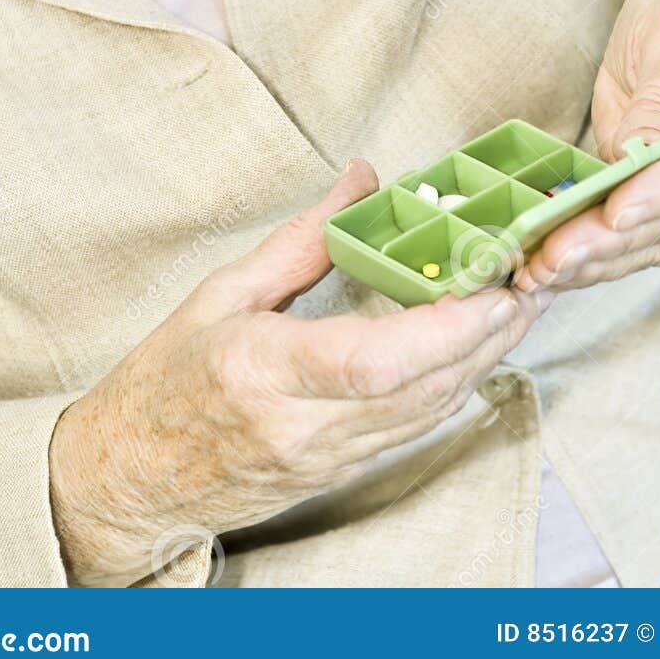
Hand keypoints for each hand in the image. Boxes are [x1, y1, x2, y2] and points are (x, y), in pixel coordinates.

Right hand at [49, 159, 551, 585]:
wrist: (131, 480)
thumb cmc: (165, 382)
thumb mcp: (220, 292)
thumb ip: (300, 239)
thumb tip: (362, 178)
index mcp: (259, 371)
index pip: (369, 363)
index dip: (442, 330)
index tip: (488, 287)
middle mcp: (301, 426)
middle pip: (420, 390)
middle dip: (487, 335)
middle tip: (528, 278)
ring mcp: (325, 458)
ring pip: (430, 413)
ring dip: (483, 358)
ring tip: (519, 301)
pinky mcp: (340, 472)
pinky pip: (415, 428)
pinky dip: (454, 383)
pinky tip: (476, 345)